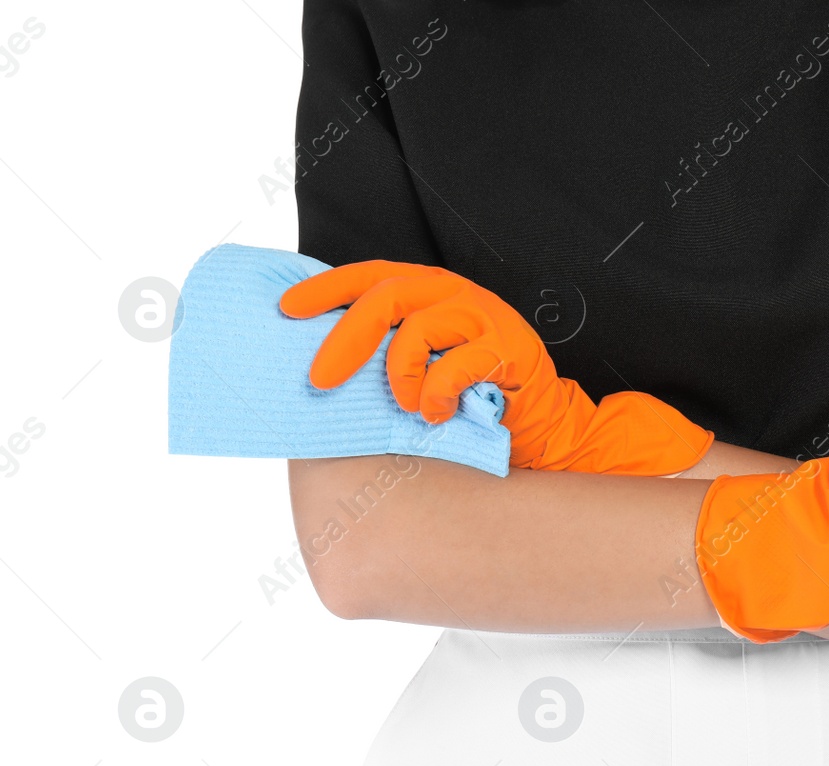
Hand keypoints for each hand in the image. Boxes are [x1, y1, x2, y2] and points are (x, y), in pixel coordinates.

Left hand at [280, 261, 711, 474]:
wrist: (541, 426)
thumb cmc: (471, 401)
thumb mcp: (419, 369)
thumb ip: (384, 354)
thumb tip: (321, 367)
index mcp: (427, 292)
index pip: (368, 277)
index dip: (326, 290)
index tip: (287, 309)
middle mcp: (454, 294)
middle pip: (385, 298)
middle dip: (346, 339)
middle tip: (320, 379)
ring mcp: (484, 317)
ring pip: (419, 328)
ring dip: (400, 375)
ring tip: (409, 406)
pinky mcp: (509, 348)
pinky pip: (458, 364)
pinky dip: (439, 393)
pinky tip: (439, 414)